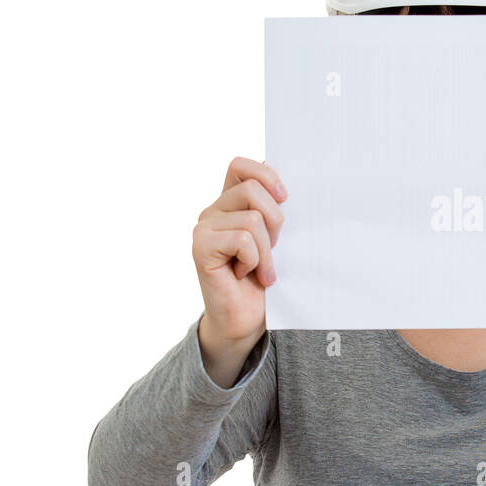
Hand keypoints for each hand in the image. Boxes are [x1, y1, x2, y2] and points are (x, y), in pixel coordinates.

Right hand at [192, 157, 286, 383]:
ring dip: (266, 249)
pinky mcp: (201, 248)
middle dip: (275, 220)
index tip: (284, 197)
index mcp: (229, 203)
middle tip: (273, 247)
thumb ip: (272, 211)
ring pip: (252, 219)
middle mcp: (212, 211)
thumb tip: (284, 189)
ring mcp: (204, 229)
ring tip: (260, 267)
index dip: (265, 174)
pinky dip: (254, 260)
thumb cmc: (262, 279)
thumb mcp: (274, 239)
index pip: (240, 166)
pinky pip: (242, 240)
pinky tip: (246, 274)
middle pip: (251, 189)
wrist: (245, 319)